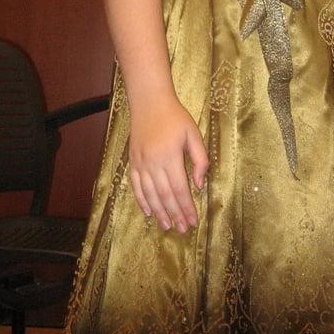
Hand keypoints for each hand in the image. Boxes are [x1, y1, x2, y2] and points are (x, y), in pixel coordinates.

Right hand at [128, 97, 208, 232]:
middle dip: (174, 214)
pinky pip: (136, 186)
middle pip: (164, 195)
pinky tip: (149, 212)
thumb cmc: (175, 117)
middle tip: (182, 229)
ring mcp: (141, 163)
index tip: (193, 220)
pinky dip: (142, 201)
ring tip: (167, 226)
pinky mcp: (133, 162)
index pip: (180, 188)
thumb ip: (200, 159)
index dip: (187, 207)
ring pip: (150, 194)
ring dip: (159, 212)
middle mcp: (153, 162)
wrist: (149, 103)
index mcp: (170, 156)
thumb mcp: (194, 134)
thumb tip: (199, 185)